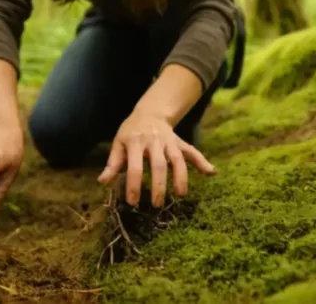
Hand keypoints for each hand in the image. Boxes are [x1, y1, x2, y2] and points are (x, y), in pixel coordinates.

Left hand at [97, 110, 216, 207]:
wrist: (149, 112)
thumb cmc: (131, 131)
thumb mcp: (118, 143)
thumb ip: (113, 162)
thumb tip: (103, 181)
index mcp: (135, 142)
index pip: (134, 166)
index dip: (133, 185)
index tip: (132, 202)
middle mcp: (154, 141)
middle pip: (158, 165)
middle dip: (159, 185)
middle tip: (157, 204)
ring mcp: (169, 141)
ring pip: (177, 159)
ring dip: (181, 177)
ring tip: (180, 195)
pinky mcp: (180, 142)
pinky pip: (192, 151)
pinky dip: (202, 161)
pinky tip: (211, 172)